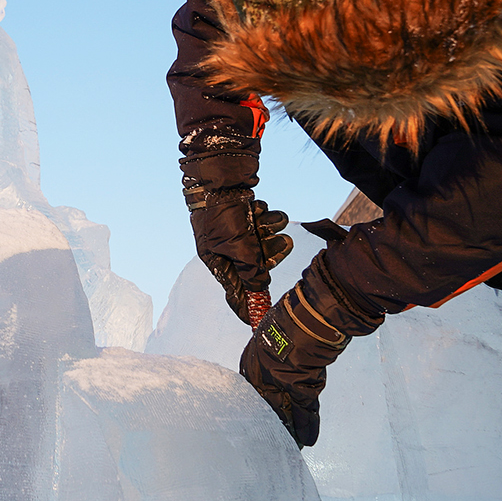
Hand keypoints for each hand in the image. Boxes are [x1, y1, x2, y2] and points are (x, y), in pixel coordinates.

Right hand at [188, 187, 291, 325]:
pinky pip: (264, 226)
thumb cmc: (223, 215)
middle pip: (256, 265)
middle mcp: (226, 249)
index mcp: (217, 261)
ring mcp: (236, 233)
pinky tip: (260, 207)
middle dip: (271, 254)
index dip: (245, 307)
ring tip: (271, 220)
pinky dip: (266, 218)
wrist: (221, 177)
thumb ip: (252, 270)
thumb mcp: (239, 246)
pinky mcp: (245, 218)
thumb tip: (259, 289)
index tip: (255, 322)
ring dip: (270, 231)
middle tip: (284, 245)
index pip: (233, 292)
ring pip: (264, 243)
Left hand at [238, 276, 374, 447]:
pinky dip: (308, 428)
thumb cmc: (285, 322)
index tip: (254, 418)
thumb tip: (270, 357)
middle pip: (265, 407)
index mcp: (251, 364)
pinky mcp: (301, 391)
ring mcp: (281, 386)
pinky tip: (308, 441)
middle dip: (268, 423)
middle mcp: (262, 379)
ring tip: (292, 445)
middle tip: (268, 440)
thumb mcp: (265, 337)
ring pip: (285, 414)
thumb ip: (266, 353)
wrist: (304, 321)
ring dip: (289, 430)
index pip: (250, 392)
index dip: (254, 406)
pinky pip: (305, 414)